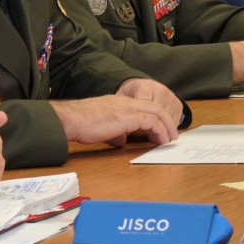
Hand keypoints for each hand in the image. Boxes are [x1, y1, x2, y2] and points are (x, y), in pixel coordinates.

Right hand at [50, 78, 181, 147]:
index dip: (156, 118)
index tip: (161, 130)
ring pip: (157, 113)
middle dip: (167, 122)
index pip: (144, 106)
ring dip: (166, 127)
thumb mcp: (102, 127)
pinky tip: (161, 140)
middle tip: (172, 136)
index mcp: (120, 102)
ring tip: (170, 140)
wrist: (72, 119)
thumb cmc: (80, 123)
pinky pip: (152, 121)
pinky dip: (160, 131)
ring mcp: (128, 107)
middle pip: (156, 107)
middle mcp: (126, 102)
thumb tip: (121, 141)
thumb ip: (114, 131)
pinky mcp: (129, 116)